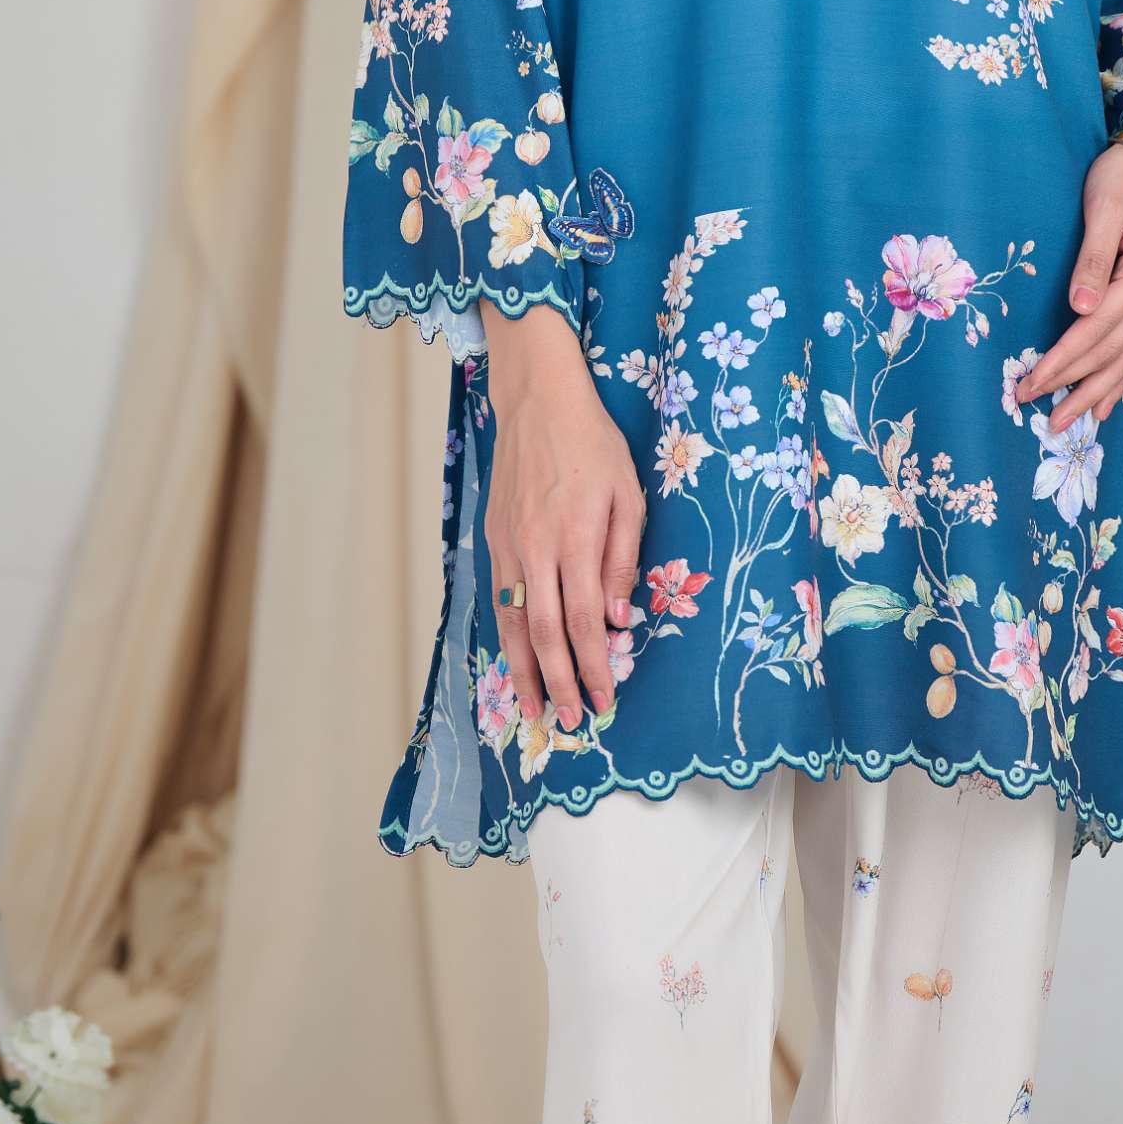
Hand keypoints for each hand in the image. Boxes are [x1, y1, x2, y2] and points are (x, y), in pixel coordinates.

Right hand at [481, 303, 644, 734]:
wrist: (537, 402)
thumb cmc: (594, 444)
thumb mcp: (628, 495)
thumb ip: (622, 559)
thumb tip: (618, 619)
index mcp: (577, 539)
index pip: (585, 620)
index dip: (594, 665)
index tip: (607, 698)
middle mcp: (537, 550)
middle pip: (545, 633)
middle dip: (559, 683)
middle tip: (571, 722)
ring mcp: (510, 547)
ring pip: (514, 623)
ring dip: (524, 671)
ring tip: (534, 710)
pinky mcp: (495, 540)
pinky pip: (501, 600)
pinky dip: (508, 637)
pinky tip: (517, 659)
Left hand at [1016, 129, 1122, 439]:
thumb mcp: (1105, 204)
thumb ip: (1094, 256)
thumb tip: (1081, 307)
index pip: (1096, 328)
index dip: (1063, 360)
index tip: (1032, 382)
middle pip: (1110, 352)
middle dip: (1072, 386)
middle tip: (1039, 416)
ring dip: (1094, 393)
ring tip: (1066, 423)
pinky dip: (1117, 379)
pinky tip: (1103, 405)